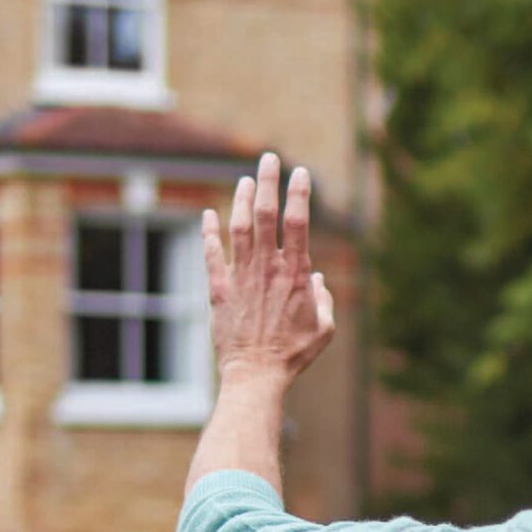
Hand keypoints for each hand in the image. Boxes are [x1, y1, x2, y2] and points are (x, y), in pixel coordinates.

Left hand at [202, 151, 333, 386]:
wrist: (255, 373)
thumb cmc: (293, 354)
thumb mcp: (323, 328)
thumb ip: (323, 299)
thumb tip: (317, 280)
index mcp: (294, 274)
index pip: (298, 222)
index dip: (299, 193)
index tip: (301, 173)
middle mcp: (266, 268)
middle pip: (265, 213)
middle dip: (267, 181)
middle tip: (268, 158)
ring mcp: (240, 276)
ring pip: (238, 227)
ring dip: (240, 199)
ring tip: (244, 180)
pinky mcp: (218, 289)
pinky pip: (211, 253)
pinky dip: (209, 231)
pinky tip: (208, 214)